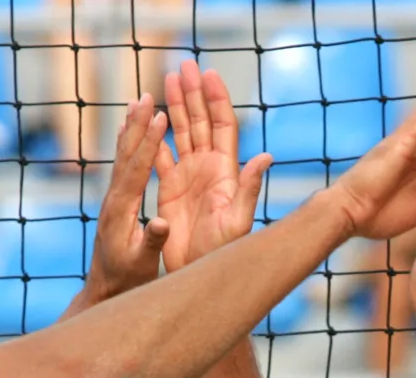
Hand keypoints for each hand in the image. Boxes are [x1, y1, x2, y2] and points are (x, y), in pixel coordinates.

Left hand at [83, 97, 172, 301]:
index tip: (159, 117)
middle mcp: (113, 199)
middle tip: (146, 95)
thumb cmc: (127, 281)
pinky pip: (123, 166)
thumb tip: (161, 222)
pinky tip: (129, 130)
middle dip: (137, 124)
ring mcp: (112, 199)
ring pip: (122, 156)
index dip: (148, 142)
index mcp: (122, 211)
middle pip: (126, 154)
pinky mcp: (115, 202)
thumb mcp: (143, 265)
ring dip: (131, 127)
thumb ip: (152, 242)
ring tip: (137, 101)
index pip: (137, 169)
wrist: (103, 291)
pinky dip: (128, 143)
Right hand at [154, 61, 271, 271]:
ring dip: (175, 105)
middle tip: (183, 64)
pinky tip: (148, 116)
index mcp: (226, 172)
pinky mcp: (171, 188)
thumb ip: (250, 189)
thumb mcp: (238, 223)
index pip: (222, 126)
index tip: (208, 73)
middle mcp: (209, 169)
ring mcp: (190, 176)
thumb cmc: (221, 254)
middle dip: (193, 93)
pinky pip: (161, 154)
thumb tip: (267, 157)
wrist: (196, 274)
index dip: (216, 99)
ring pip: (181, 132)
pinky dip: (154, 135)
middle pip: (201, 121)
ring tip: (167, 78)